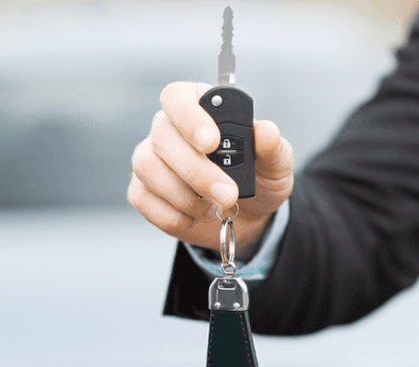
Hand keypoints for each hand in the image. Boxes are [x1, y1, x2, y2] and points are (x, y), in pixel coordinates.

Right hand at [128, 81, 294, 254]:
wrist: (248, 216)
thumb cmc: (259, 179)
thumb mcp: (276, 164)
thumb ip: (273, 147)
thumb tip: (265, 131)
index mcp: (200, 107)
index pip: (177, 96)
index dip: (189, 117)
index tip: (211, 143)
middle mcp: (168, 128)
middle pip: (162, 136)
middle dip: (196, 170)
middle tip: (228, 194)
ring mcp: (150, 159)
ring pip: (148, 168)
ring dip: (185, 195)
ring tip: (216, 207)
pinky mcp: (142, 191)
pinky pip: (144, 200)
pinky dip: (176, 215)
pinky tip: (197, 216)